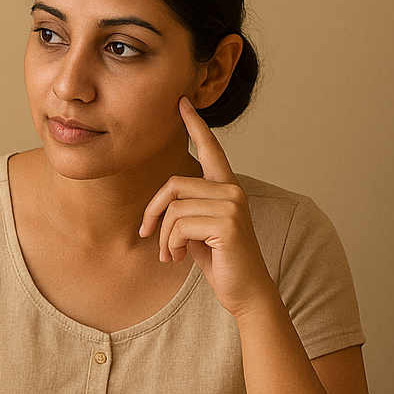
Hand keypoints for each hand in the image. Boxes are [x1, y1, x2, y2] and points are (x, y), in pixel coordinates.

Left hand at [138, 98, 277, 317]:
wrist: (245, 291)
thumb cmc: (220, 261)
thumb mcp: (196, 230)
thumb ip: (185, 209)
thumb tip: (160, 208)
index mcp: (225, 188)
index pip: (211, 149)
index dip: (195, 125)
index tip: (182, 102)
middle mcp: (231, 190)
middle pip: (172, 185)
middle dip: (153, 212)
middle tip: (147, 235)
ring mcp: (232, 204)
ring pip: (172, 208)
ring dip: (163, 237)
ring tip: (171, 254)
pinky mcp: (227, 223)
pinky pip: (177, 225)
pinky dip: (170, 245)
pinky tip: (179, 258)